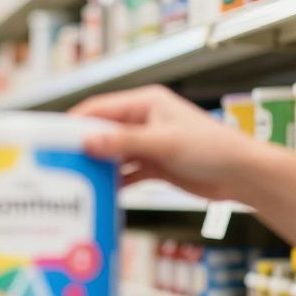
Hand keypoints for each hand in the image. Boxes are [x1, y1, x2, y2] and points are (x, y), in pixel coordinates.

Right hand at [71, 85, 266, 201]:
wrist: (243, 175)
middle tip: (59, 161)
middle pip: (104, 130)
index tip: (53, 136)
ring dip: (99, 165)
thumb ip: (124, 142)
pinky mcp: (156, 164)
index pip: (100, 107)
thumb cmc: (213, 149)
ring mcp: (149, 143)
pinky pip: (127, 171)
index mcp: (146, 102)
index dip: (76, 121)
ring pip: (113, 153)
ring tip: (76, 179)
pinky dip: (115, 181)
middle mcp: (145, 120)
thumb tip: (88, 141)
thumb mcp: (164, 143)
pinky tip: (102, 192)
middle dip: (83, 145)